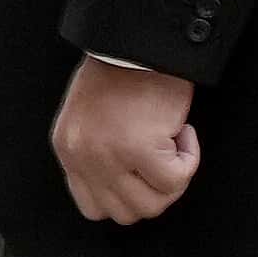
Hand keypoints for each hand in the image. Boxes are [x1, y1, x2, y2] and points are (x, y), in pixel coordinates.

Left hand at [53, 59, 200, 224]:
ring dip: (173, 180)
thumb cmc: (124, 73)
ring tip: (173, 144)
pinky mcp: (139, 148)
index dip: (127, 197)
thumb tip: (127, 185)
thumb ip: (99, 154)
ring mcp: (108, 155)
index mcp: (68, 149)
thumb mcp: (94, 120)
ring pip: (151, 205)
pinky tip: (182, 132)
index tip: (143, 173)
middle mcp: (82, 157)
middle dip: (154, 192)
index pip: (93, 206)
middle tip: (165, 160)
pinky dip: (189, 160)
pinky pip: (174, 181)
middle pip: (124, 213)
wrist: (139, 43)